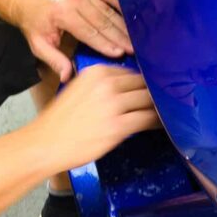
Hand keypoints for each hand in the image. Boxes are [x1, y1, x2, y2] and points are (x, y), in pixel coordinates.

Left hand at [12, 0, 133, 81]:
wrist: (30, 2)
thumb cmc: (36, 25)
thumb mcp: (39, 45)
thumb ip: (54, 60)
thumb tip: (67, 76)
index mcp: (63, 13)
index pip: (89, 32)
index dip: (105, 44)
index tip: (119, 54)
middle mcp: (76, 0)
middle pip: (103, 21)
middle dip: (120, 37)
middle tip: (134, 49)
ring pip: (109, 11)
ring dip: (124, 26)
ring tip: (136, 39)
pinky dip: (122, 6)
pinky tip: (132, 17)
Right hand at [29, 65, 160, 171]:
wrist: (46, 143)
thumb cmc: (60, 122)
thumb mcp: (78, 91)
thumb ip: (101, 87)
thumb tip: (126, 90)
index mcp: (96, 72)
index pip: (131, 72)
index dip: (145, 82)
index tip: (154, 88)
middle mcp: (106, 84)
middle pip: (143, 84)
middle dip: (156, 92)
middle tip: (168, 100)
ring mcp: (113, 104)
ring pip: (149, 100)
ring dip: (160, 106)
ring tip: (170, 111)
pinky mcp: (118, 126)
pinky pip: (147, 119)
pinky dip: (158, 121)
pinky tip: (164, 124)